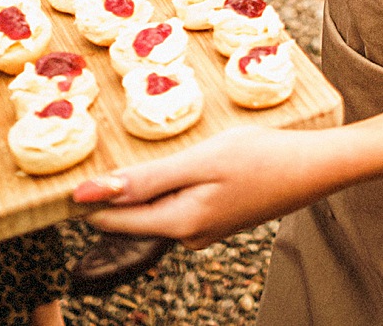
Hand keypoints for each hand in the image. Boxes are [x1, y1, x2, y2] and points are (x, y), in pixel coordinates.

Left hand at [74, 126, 344, 248]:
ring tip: (149, 149)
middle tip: (105, 146)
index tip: (66, 170)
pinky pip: (179, 202)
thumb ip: (145, 181)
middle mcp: (187, 236)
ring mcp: (204, 230)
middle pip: (132, 215)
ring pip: (156, 206)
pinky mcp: (217, 218)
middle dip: (116, 186)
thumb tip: (86, 198)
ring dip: (147, 182)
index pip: (110, 220)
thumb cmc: (262, 156)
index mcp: (178, 224)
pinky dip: (172, 182)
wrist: (316, 166)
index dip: (86, 195)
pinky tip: (184, 159)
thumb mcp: (200, 160)